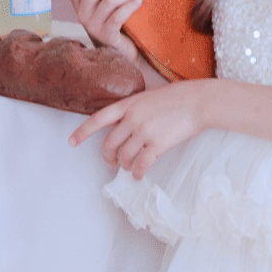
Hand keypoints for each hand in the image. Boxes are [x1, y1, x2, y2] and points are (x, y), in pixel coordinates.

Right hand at [63, 0, 146, 61]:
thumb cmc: (118, 23)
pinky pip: (118, 16)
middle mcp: (82, 14)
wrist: (125, 52)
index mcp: (80, 2)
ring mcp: (93, 26)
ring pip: (109, 1)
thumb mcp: (108, 4)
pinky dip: (130, 6)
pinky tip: (140, 1)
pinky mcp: (107, 36)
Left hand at [69, 80, 211, 176]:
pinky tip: (139, 176)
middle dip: (107, 157)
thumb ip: (137, 108)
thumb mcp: (151, 96)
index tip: (71, 142)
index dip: (82, 132)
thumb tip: (129, 123)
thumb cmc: (180, 96)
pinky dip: (138, 173)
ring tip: (130, 169)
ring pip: (124, 156)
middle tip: (111, 163)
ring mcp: (144, 132)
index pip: (98, 119)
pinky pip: (141, 164)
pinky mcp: (157, 144)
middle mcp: (132, 118)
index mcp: (129, 104)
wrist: (200, 101)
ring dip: (125, 166)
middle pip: (109, 143)